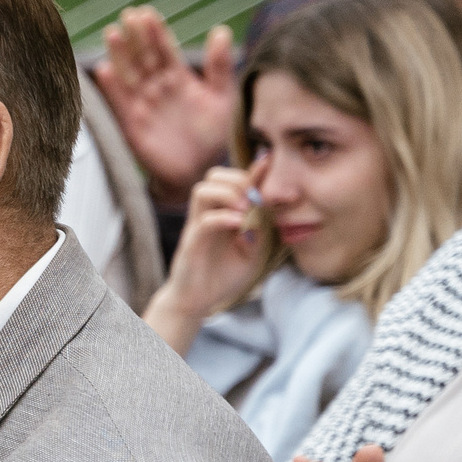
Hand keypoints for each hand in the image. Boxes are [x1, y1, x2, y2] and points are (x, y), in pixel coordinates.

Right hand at [94, 10, 237, 201]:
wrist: (200, 171)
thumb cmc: (214, 137)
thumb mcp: (223, 97)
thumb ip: (219, 67)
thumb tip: (220, 30)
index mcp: (179, 79)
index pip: (165, 49)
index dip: (155, 31)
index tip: (147, 13)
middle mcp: (158, 88)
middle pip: (144, 57)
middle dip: (135, 36)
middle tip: (128, 15)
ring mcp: (144, 105)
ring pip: (129, 74)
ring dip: (120, 55)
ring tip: (112, 33)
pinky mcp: (133, 124)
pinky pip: (120, 103)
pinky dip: (112, 87)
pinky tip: (103, 70)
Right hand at [142, 168, 260, 351]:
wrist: (198, 302)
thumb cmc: (224, 276)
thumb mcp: (253, 251)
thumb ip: (260, 229)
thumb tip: (266, 207)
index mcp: (223, 212)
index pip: (235, 181)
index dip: (253, 169)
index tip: (270, 160)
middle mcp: (207, 214)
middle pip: (214, 175)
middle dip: (237, 178)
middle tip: (254, 199)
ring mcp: (197, 227)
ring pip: (202, 190)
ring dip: (227, 194)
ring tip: (244, 210)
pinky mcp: (192, 243)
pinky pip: (204, 221)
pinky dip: (224, 218)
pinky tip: (240, 226)